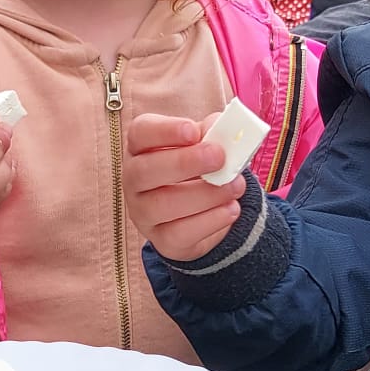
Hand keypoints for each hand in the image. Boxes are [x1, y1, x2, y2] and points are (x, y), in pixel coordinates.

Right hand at [123, 112, 244, 262]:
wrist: (203, 213)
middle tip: (218, 157)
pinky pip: (179, 233)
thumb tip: (226, 131)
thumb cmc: (200, 169)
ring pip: (162, 205)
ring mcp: (143, 212)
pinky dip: (210, 221)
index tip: (193, 131)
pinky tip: (231, 209)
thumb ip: (215, 134)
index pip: (140, 133)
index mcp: (141, 147)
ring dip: (204, 194)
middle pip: (143, 171)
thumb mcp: (207, 145)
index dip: (164, 131)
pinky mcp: (161, 239)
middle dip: (183, 163)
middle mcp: (134, 179)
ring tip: (235, 186)